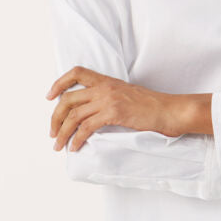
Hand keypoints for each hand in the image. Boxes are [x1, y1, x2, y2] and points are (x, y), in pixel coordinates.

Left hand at [46, 66, 169, 151]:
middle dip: (55, 118)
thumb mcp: (128, 95)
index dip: (59, 83)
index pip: (76, 72)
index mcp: (107, 81)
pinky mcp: (114, 113)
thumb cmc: (153, 107)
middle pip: (68, 99)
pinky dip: (77, 139)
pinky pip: (86, 128)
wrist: (170, 111)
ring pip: (74, 116)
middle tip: (52, 133)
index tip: (50, 97)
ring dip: (62, 133)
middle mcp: (105, 88)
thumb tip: (93, 114)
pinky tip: (75, 147)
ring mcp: (109, 100)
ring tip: (59, 146)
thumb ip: (110, 99)